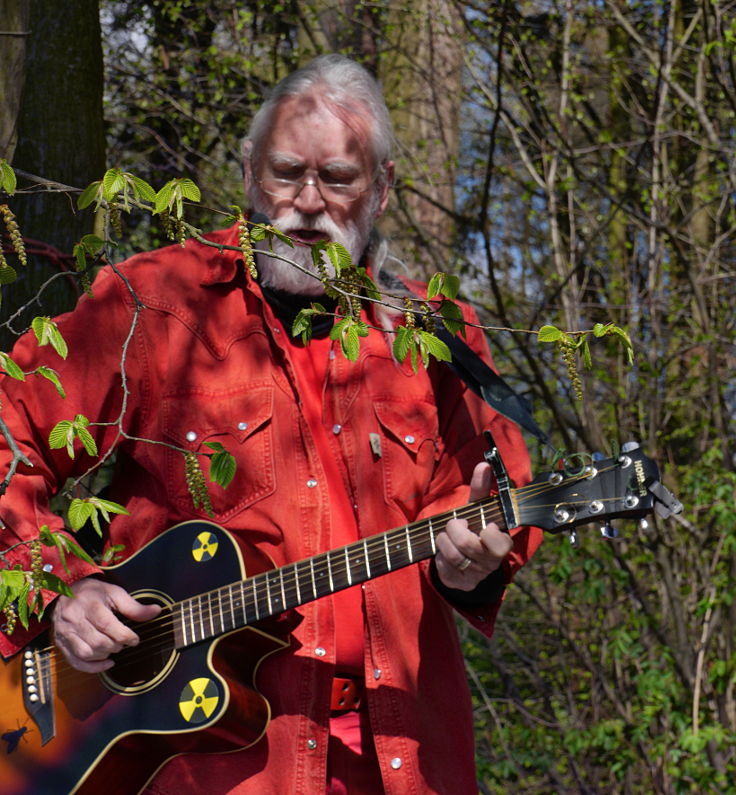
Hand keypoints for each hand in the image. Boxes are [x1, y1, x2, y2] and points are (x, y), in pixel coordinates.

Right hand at [52, 577, 160, 672]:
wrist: (65, 592)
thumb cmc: (94, 593)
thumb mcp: (115, 593)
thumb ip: (134, 606)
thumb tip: (156, 611)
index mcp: (90, 605)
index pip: (107, 625)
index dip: (124, 635)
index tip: (134, 639)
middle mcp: (75, 620)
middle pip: (98, 641)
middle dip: (116, 646)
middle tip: (124, 642)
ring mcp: (66, 633)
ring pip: (86, 653)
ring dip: (105, 656)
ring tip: (114, 648)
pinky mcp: (61, 644)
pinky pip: (75, 661)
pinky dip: (92, 667)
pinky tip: (106, 663)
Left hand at [434, 462, 512, 590]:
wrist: (467, 559)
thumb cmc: (474, 527)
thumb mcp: (477, 509)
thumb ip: (481, 488)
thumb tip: (484, 464)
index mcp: (502, 543)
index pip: (498, 542)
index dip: (486, 532)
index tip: (482, 526)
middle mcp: (491, 562)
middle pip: (467, 544)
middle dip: (454, 529)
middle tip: (454, 524)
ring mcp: (476, 575)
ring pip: (453, 556)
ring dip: (443, 541)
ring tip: (445, 537)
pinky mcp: (461, 583)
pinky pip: (444, 569)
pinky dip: (439, 557)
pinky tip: (444, 553)